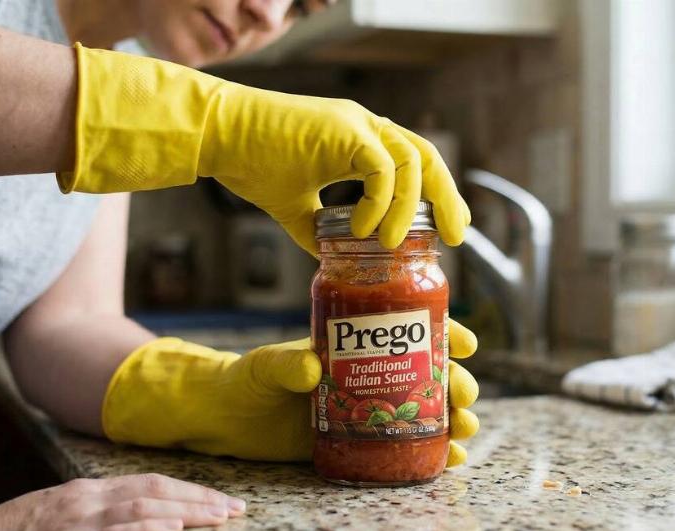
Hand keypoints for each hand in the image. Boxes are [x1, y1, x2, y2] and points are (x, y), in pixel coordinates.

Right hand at [0, 473, 243, 530]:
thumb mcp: (72, 510)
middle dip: (197, 499)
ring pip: (139, 508)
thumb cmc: (28, 529)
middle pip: (153, 490)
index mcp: (93, 490)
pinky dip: (145, 528)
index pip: (152, 482)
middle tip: (233, 508)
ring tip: (217, 517)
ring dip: (183, 511)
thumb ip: (112, 508)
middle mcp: (89, 500)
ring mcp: (80, 521)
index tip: (222, 501)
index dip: (190, 490)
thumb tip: (160, 514)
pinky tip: (171, 527)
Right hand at [59, 45, 469, 253]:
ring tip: (393, 243)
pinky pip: (379, 167)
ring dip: (409, 207)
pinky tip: (364, 229)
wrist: (218, 137)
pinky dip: (379, 202)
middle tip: (455, 237)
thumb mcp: (294, 208)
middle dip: (446, 198)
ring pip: (411, 159)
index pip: (414, 163)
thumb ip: (320, 230)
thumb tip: (334, 261)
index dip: (436, 194)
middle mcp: (367, 128)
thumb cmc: (252, 164)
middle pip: (426, 156)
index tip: (446, 231)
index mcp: (361, 142)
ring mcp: (357, 125)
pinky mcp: (342, 129)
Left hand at [102, 322, 478, 466]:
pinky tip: (446, 459)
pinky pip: (399, 446)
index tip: (465, 340)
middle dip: (452, 381)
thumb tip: (311, 369)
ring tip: (463, 431)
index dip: (441, 332)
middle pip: (423, 372)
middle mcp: (364, 375)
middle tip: (462, 394)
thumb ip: (284, 364)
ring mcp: (362, 410)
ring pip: (420, 410)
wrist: (222, 419)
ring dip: (449, 418)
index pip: (404, 331)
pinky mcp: (354, 441)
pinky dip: (427, 452)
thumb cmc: (242, 380)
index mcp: (350, 346)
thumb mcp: (262, 366)